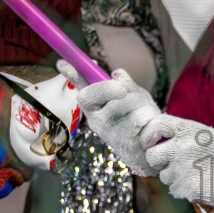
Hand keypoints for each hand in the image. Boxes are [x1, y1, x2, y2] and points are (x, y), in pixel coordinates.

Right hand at [64, 62, 160, 176]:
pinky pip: (140, 119)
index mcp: (96, 109)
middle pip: (96, 95)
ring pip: (123, 105)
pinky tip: (150, 125)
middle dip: (112, 88)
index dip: (73, 76)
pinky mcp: (127, 143)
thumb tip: (116, 73)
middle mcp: (98, 121)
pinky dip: (150, 116)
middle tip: (124, 91)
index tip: (61, 62)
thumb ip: (126, 85)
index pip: (82, 91)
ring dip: (140, 103)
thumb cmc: (140, 120)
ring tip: (146, 111)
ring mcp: (111, 133)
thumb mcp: (134, 97)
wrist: (152, 150)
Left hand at [140, 115, 213, 207]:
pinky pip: (173, 189)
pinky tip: (198, 184)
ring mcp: (181, 169)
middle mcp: (182, 147)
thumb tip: (160, 138)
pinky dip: (182, 189)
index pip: (155, 125)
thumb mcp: (208, 134)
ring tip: (194, 174)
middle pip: (151, 156)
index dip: (148, 136)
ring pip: (163, 175)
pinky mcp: (184, 187)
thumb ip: (184, 133)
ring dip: (174, 177)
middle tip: (173, 163)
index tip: (150, 144)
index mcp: (188, 130)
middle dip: (159, 162)